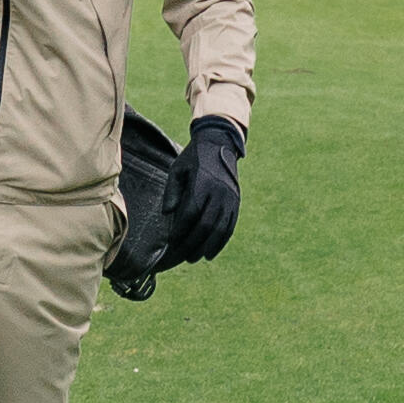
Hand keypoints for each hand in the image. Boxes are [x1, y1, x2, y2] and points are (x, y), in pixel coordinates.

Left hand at [168, 113, 246, 265]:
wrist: (220, 144)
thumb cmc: (193, 159)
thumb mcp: (177, 169)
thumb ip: (172, 191)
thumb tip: (167, 214)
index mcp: (202, 183)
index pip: (190, 213)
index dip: (180, 230)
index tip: (171, 241)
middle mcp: (219, 192)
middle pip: (205, 226)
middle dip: (191, 244)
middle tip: (180, 255)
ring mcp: (230, 199)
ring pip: (219, 230)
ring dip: (205, 247)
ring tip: (193, 257)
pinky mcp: (236, 203)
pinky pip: (229, 227)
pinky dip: (220, 243)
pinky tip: (210, 253)